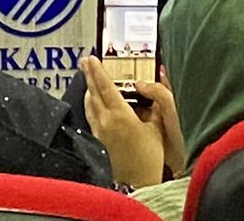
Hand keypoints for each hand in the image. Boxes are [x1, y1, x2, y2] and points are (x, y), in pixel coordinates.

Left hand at [79, 56, 170, 189]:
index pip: (105, 86)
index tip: (92, 58)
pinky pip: (90, 114)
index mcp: (120, 115)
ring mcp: (98, 130)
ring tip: (88, 77)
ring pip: (89, 103)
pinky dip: (90, 102)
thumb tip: (147, 90)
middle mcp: (105, 120)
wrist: (137, 184)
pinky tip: (92, 101)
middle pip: (93, 91)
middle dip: (89, 74)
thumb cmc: (149, 159)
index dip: (98, 70)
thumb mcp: (158, 129)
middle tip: (85, 61)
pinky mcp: (97, 139)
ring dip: (88, 88)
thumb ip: (155, 107)